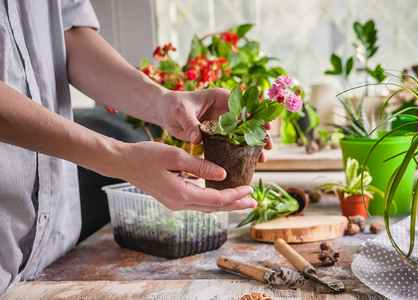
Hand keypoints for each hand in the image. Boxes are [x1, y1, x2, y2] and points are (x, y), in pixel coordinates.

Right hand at [115, 141, 256, 211]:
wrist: (124, 162)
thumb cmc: (147, 155)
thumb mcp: (176, 156)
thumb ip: (201, 167)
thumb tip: (224, 175)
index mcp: (181, 194)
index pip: (216, 199)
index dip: (235, 195)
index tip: (249, 189)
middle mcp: (179, 204)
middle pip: (214, 208)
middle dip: (235, 205)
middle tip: (253, 202)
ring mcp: (175, 204)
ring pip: (207, 208)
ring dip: (226, 203)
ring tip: (242, 200)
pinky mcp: (173, 199)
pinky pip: (198, 203)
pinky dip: (213, 199)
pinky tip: (222, 192)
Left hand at [156, 88, 272, 162]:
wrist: (164, 111)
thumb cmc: (173, 104)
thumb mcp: (181, 111)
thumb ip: (190, 123)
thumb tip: (198, 139)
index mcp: (221, 97)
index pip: (243, 105)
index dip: (256, 116)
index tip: (265, 126)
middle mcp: (225, 110)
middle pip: (248, 121)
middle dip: (259, 133)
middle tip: (268, 145)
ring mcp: (221, 123)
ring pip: (242, 134)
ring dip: (252, 146)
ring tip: (261, 158)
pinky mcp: (215, 135)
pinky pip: (230, 144)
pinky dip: (238, 153)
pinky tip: (246, 163)